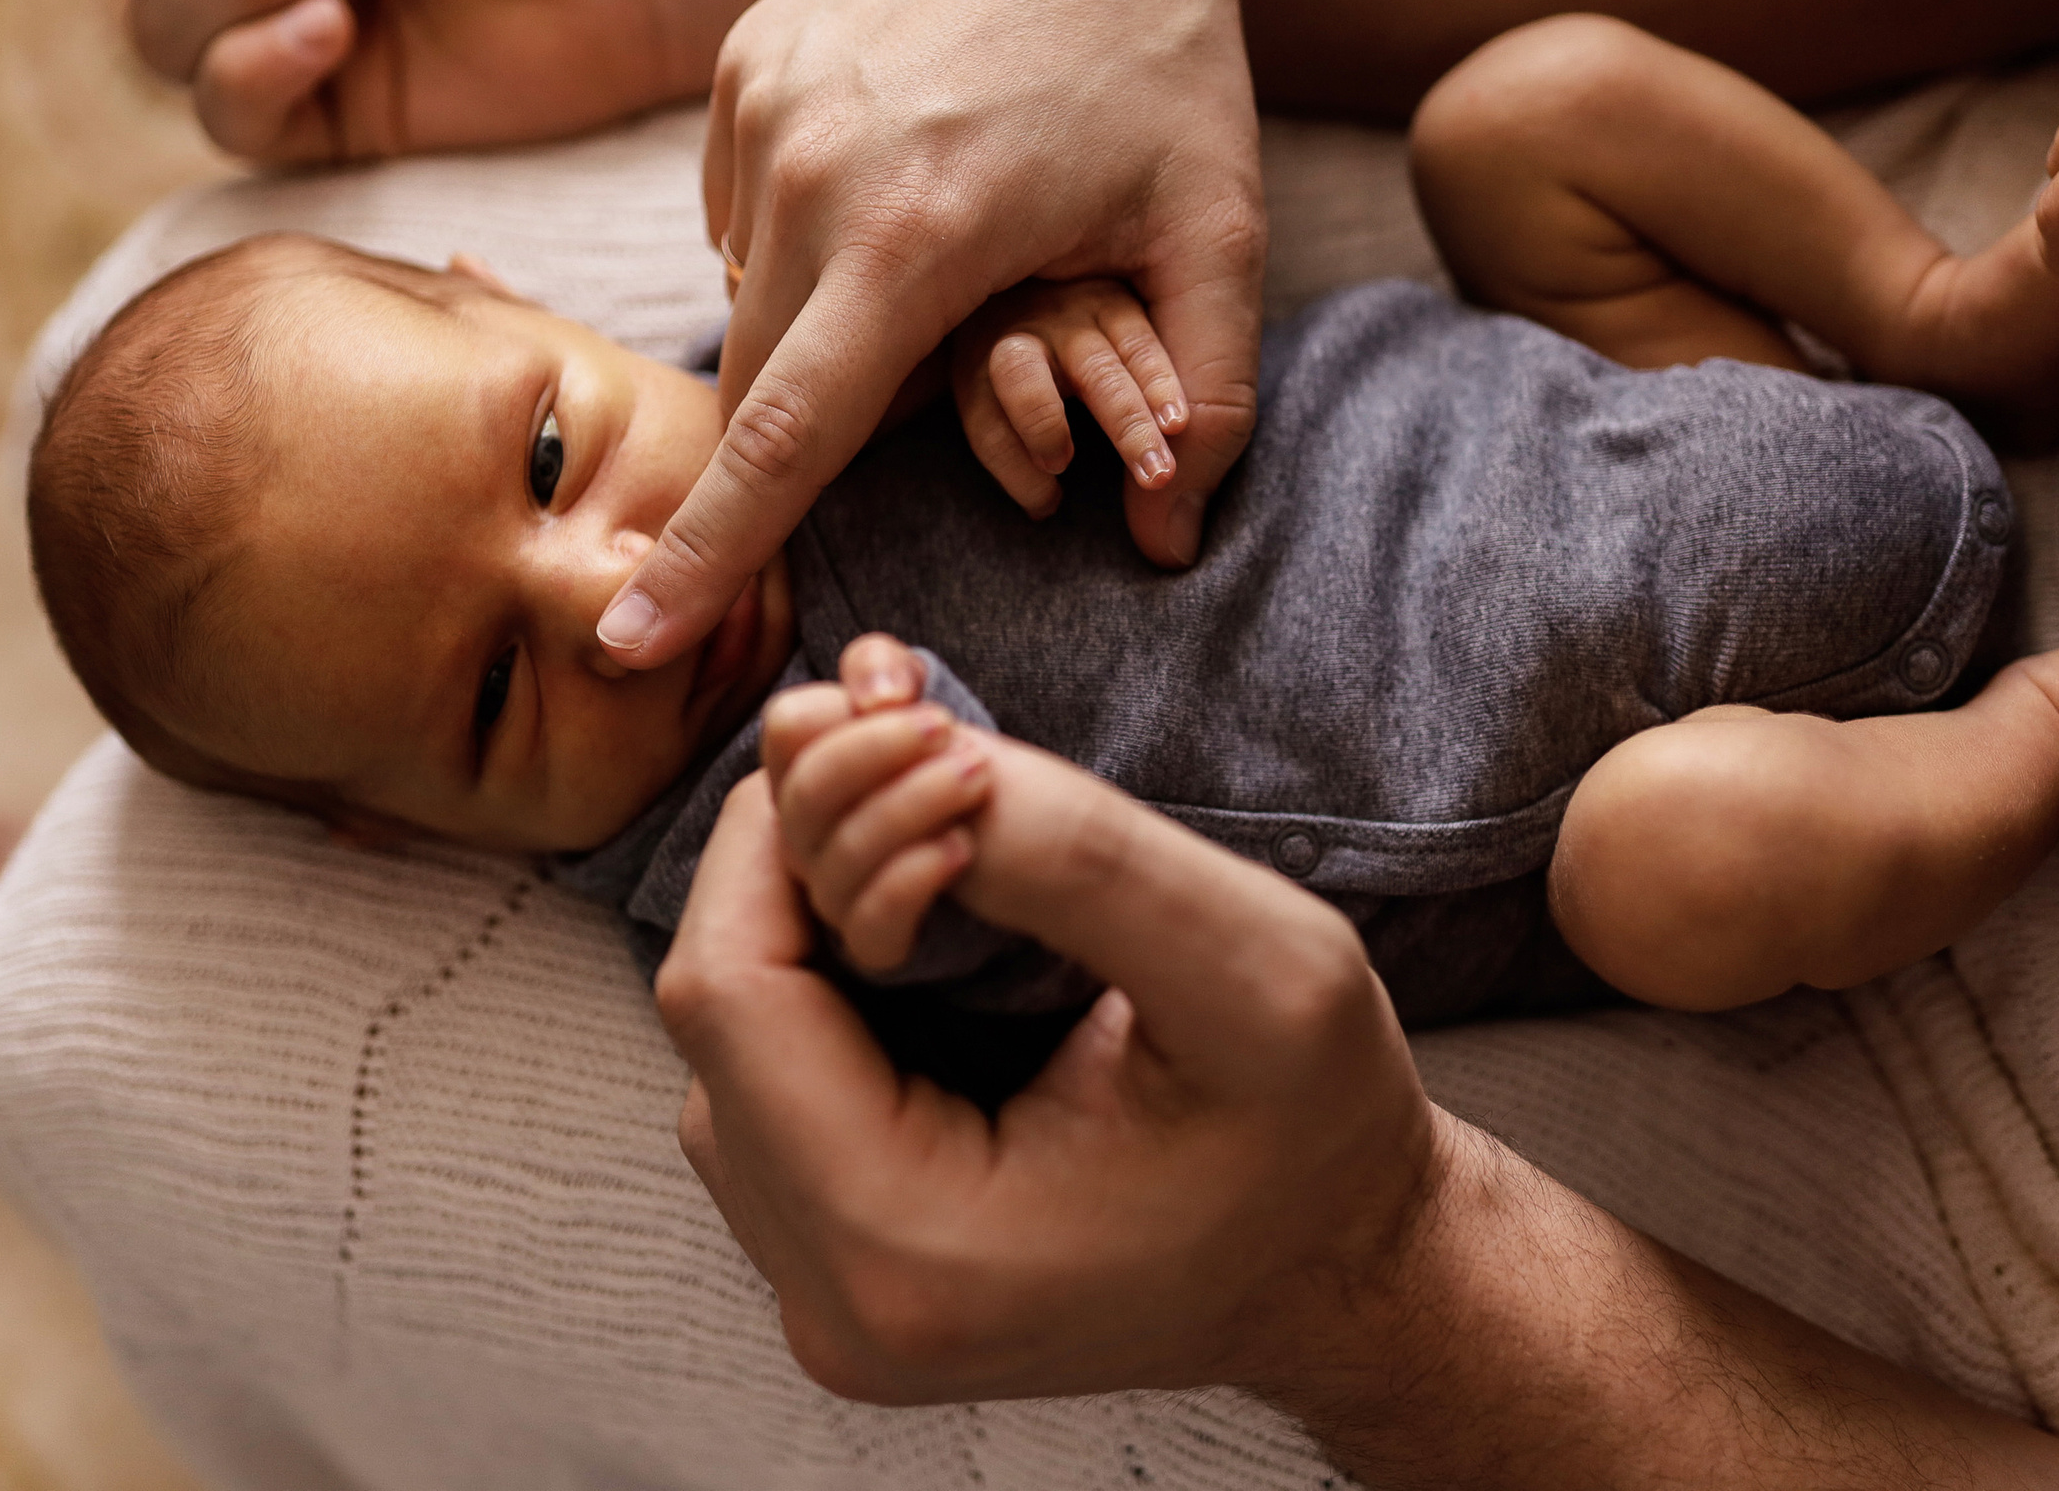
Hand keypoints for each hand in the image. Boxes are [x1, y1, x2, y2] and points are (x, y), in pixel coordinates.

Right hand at [601, 0, 1274, 665]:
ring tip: (939, 252)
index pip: (783, 442)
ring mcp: (758, 109)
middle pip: (760, 383)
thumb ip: (1207, 406)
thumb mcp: (1218, 232)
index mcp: (915, 238)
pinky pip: (739, 212)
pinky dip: (799, 242)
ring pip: (748, 296)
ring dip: (819, 324)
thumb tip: (1174, 545)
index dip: (709, 556)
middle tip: (929, 360)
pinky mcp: (740, 64)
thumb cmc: (1163, 55)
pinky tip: (896, 189)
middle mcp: (806, 174)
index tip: (629, 642)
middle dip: (815, 426)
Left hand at [657, 713, 1436, 1401]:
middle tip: (940, 777)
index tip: (922, 760)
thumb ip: (1080, 855)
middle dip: (804, 862)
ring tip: (955, 859)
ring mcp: (829, 1299)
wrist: (1340, 1274)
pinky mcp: (843, 1264)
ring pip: (735, 1043)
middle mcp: (839, 1306)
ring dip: (818, 916)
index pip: (733, 995)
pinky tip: (937, 936)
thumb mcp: (1261, 966)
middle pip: (717, 1015)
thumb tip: (906, 751)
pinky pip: (776, 1083)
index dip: (790, 838)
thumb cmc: (1320, 1137)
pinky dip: (834, 979)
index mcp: (917, 1256)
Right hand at [760, 636, 991, 969]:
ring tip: (976, 776)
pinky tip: (962, 848)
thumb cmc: (956, 760)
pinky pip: (869, 924)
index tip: (910, 696)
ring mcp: (835, 891)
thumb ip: (878, 667)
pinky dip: (914, 879)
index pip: (787, 728)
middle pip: (804, 793)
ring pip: (841, 858)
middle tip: (947, 727)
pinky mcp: (877, 940)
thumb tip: (878, 696)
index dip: (841, 707)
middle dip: (879, 751)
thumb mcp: (917, 695)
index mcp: (803, 766)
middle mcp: (805, 833)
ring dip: (913, 805)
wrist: (1031, 835)